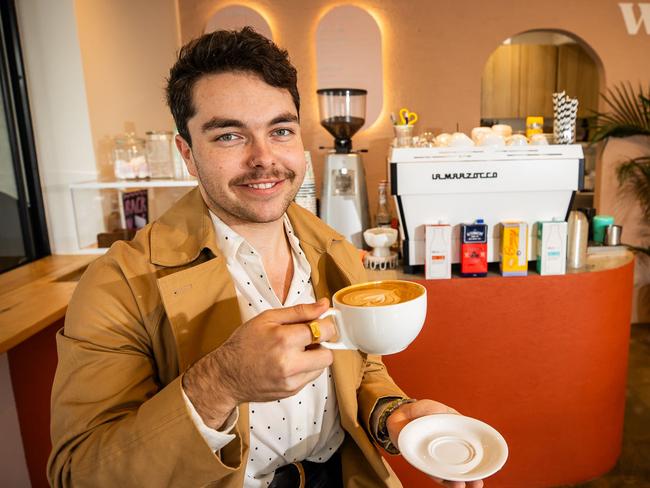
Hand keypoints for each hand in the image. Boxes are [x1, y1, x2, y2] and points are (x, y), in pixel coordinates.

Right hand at [182, 298, 336, 428]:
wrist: (227, 375)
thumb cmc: (244, 343)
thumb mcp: (268, 318)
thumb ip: (299, 311)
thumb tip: (324, 305)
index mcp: (284, 339)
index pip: (324, 331)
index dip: (325, 325)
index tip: (319, 323)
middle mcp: (290, 362)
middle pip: (328, 354)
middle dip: (321, 344)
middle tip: (307, 339)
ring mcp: (291, 380)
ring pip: (321, 367)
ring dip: (314, 357)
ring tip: (295, 351)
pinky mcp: (291, 391)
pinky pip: (310, 377)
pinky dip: (305, 368)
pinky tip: (289, 363)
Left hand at [386, 400, 483, 487]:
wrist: (399, 413)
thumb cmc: (422, 411)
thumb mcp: (440, 410)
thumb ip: (452, 416)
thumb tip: (467, 422)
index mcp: (453, 440)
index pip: (469, 455)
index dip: (479, 464)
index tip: (487, 469)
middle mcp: (445, 453)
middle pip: (461, 470)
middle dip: (471, 479)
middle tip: (478, 484)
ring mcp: (433, 459)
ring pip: (447, 475)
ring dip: (455, 482)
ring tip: (463, 485)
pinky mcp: (421, 463)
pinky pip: (430, 473)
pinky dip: (439, 478)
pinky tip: (447, 481)